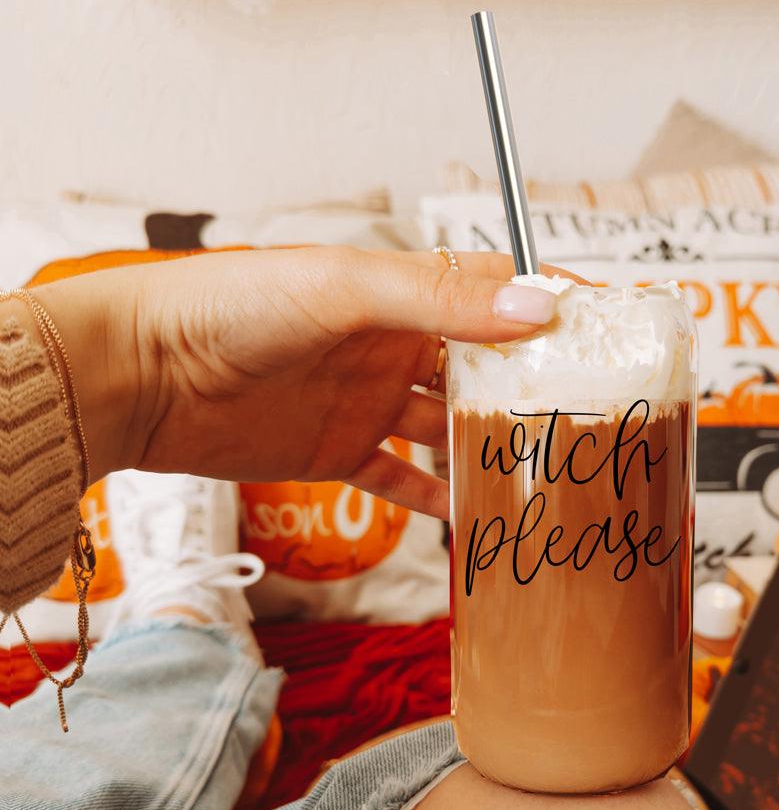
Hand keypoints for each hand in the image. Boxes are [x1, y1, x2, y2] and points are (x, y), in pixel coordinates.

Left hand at [35, 246, 560, 518]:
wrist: (140, 374)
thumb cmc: (230, 306)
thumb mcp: (344, 290)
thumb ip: (441, 299)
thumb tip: (540, 307)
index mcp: (400, 292)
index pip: (493, 290)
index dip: (546, 305)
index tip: (607, 330)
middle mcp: (392, 344)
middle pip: (481, 366)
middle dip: (530, 387)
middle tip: (590, 416)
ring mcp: (367, 401)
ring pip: (447, 428)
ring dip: (489, 448)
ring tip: (545, 473)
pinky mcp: (337, 452)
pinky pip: (400, 480)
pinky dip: (434, 501)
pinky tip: (472, 520)